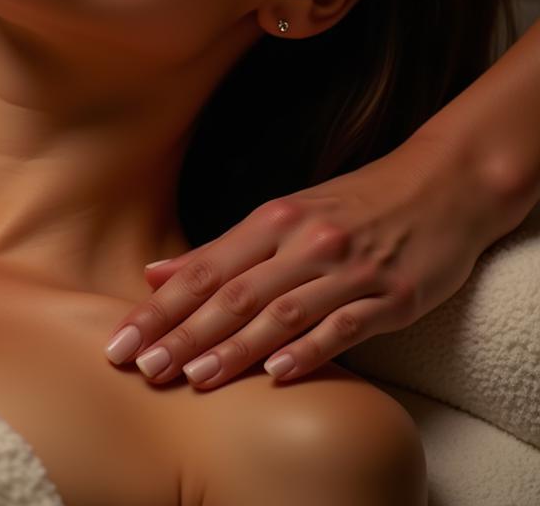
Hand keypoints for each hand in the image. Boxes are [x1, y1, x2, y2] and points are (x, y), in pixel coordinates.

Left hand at [104, 131, 490, 388]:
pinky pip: (345, 326)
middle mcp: (305, 242)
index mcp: (273, 219)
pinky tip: (279, 376)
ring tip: (193, 378)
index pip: (204, 268)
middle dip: (184, 333)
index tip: (124, 338)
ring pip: (282, 314)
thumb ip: (221, 250)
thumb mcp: (283, 216)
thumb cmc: (350, 205)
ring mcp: (350, 269)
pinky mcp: (393, 295)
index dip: (161, 306)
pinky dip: (310, 351)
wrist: (440, 186)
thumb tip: (154, 273)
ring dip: (235, 349)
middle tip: (144, 367)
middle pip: (234, 294)